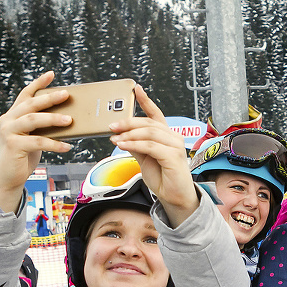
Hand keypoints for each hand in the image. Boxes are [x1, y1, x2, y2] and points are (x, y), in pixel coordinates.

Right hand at [0, 72, 72, 211]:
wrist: (8, 177)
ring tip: (70, 120)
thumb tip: (68, 120)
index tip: (51, 74)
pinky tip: (67, 147)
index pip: (26, 94)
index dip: (38, 83)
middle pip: (31, 104)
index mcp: (14, 115)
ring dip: (53, 119)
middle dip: (49, 98)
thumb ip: (43, 127)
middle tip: (66, 95)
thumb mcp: (34, 137)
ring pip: (33, 120)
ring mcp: (9, 132)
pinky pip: (38, 142)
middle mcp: (8, 120)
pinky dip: (54, 143)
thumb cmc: (24, 156)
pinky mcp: (13, 146)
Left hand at [109, 85, 197, 225]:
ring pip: (149, 133)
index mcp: (167, 136)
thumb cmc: (164, 179)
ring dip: (129, 135)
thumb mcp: (144, 159)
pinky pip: (150, 146)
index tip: (135, 88)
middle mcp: (173, 138)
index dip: (146, 101)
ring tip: (115, 139)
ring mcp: (175, 146)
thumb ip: (136, 145)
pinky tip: (123, 145)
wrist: (175, 197)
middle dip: (128, 123)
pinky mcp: (173, 157)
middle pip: (149, 123)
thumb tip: (121, 135)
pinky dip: (134, 144)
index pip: (156, 114)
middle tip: (112, 126)